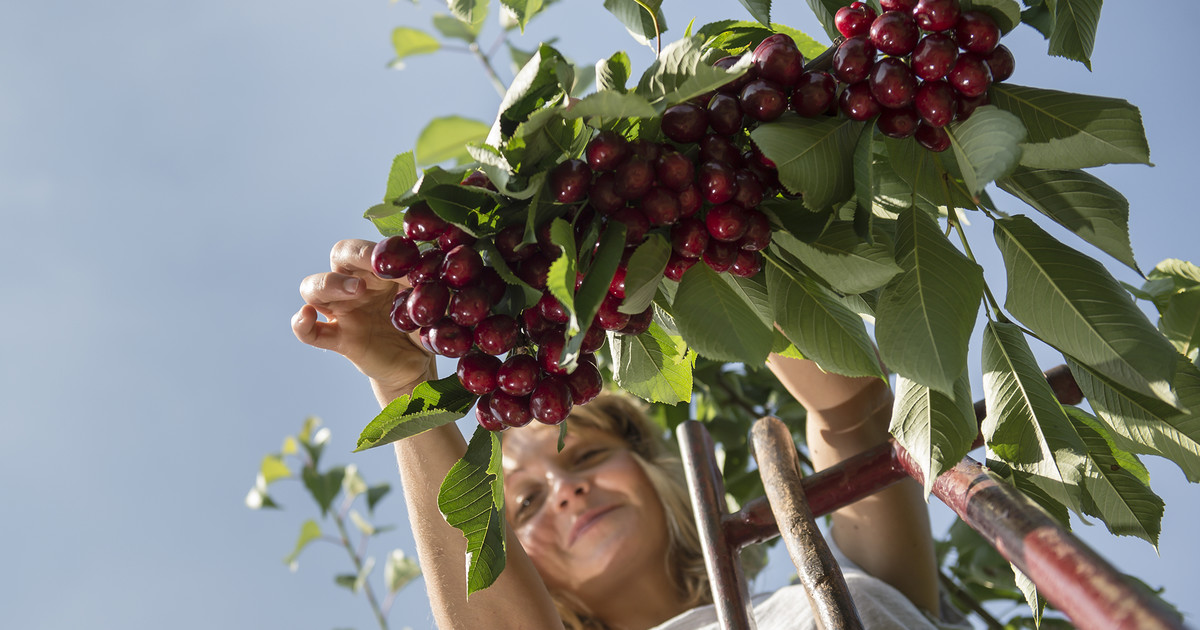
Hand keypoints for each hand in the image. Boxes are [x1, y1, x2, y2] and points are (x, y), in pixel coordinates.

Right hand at [292, 239, 434, 397]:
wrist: (417, 365)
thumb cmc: (423, 327)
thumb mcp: (432, 305)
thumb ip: (430, 288)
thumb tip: (432, 273)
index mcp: (378, 270)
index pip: (370, 247)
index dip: (379, 250)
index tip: (402, 259)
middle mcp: (355, 285)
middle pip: (339, 256)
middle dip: (355, 256)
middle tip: (376, 268)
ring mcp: (342, 311)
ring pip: (314, 288)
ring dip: (330, 283)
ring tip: (356, 290)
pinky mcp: (338, 338)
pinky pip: (309, 332)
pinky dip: (302, 324)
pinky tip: (307, 316)